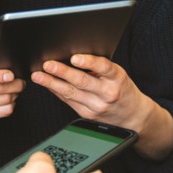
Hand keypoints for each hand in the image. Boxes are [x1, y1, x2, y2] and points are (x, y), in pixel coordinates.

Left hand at [31, 54, 172, 159]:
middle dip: (62, 72)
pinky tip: (47, 85)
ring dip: (52, 83)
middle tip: (47, 64)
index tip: (75, 58)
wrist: (133, 116)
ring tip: (38, 76)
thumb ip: (99, 67)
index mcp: (117, 78)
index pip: (104, 68)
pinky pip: (68, 101)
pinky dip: (56, 92)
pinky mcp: (87, 115)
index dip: (89, 62)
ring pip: (71, 93)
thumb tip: (73, 56)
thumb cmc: (123, 89)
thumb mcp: (118, 75)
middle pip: (82, 82)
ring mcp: (96, 106)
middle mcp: (107, 93)